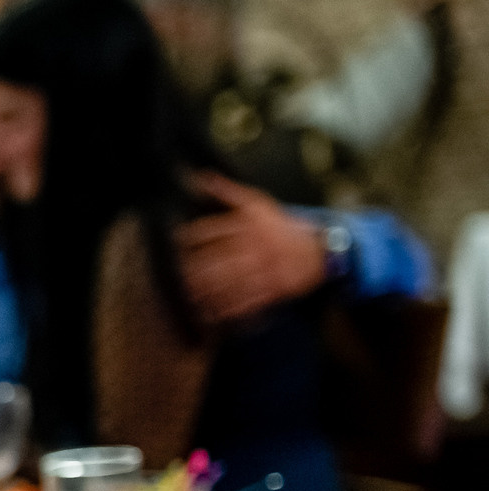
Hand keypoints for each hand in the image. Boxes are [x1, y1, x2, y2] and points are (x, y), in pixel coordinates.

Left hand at [176, 172, 326, 327]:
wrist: (314, 250)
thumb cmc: (278, 226)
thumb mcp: (257, 203)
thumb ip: (227, 192)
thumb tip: (200, 177)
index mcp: (249, 225)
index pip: (216, 230)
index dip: (193, 236)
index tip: (176, 242)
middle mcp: (255, 248)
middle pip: (221, 258)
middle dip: (197, 268)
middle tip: (178, 275)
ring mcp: (265, 270)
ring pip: (232, 282)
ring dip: (208, 290)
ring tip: (189, 294)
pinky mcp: (272, 289)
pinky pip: (248, 300)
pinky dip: (229, 308)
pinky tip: (212, 312)